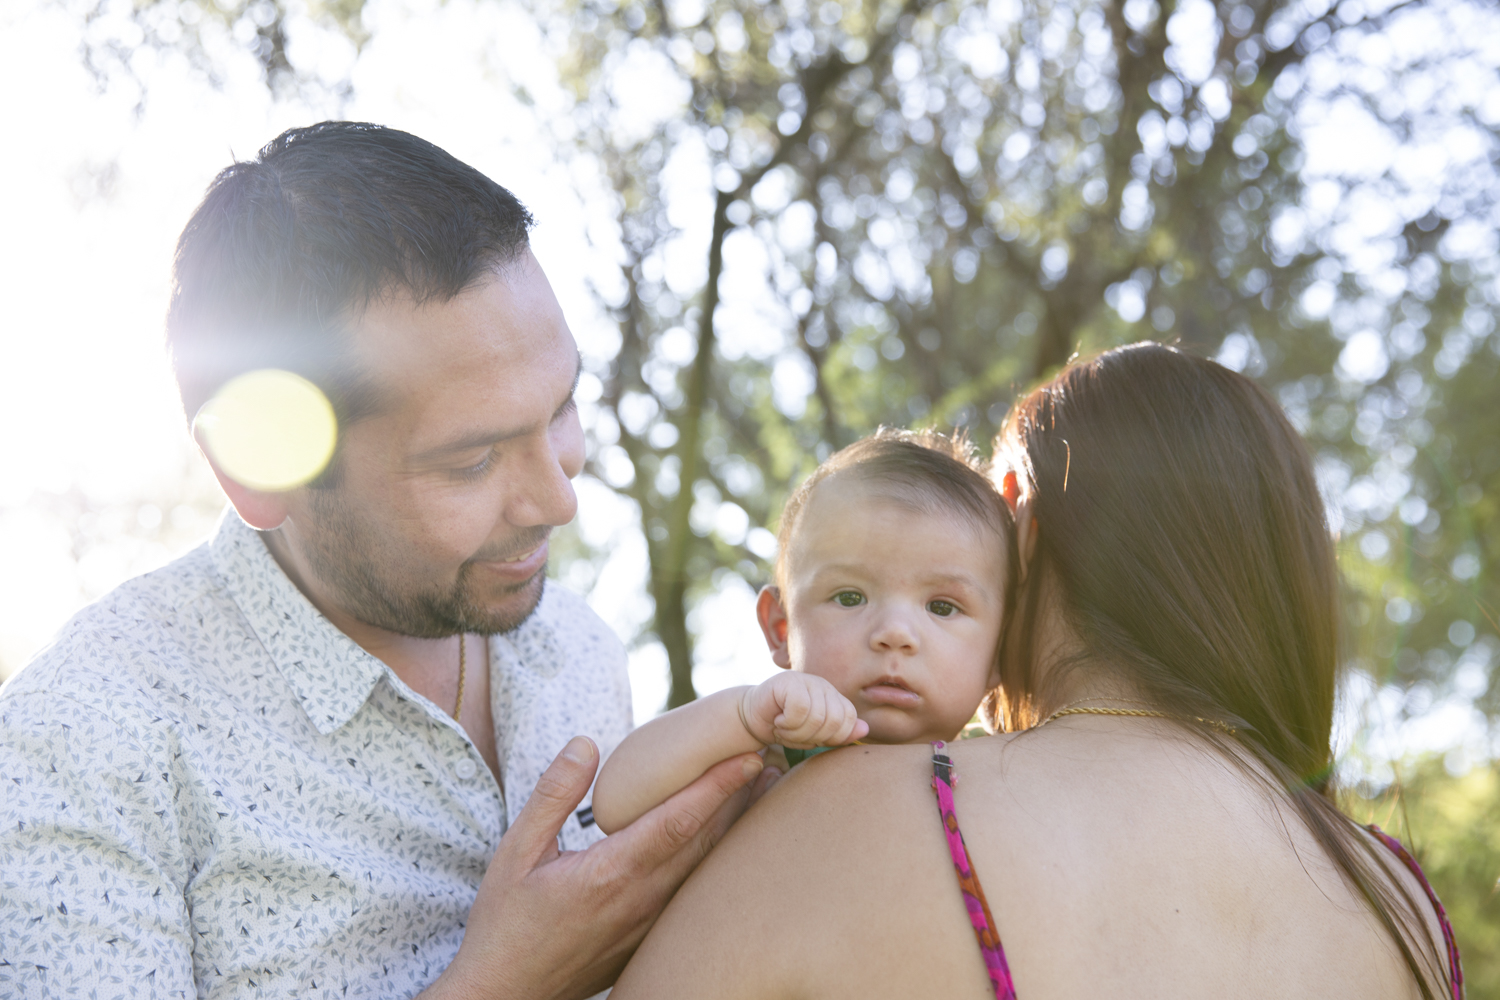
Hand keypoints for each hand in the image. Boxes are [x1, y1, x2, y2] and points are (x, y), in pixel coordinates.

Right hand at [422, 736, 762, 999]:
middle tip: (775, 758)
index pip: (678, 821)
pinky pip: (692, 894)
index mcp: (611, 873)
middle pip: (706, 842)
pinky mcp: (649, 940)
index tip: (748, 755)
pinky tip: (725, 842)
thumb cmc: (506, 924)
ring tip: (764, 791)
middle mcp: (641, 900)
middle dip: (742, 798)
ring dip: (736, 828)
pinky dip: (714, 860)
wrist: (507, 995)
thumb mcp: (515, 852)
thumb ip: (553, 795)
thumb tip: (585, 743)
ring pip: (705, 869)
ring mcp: (650, 924)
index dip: (717, 786)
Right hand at [738, 673, 868, 749]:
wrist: (752, 717)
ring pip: (816, 717)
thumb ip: (840, 733)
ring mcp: (806, 680)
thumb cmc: (786, 727)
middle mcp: (823, 686)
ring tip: (785, 728)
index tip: (813, 738)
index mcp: (834, 697)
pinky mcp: (788, 681)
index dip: (832, 737)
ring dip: (797, 732)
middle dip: (813, 736)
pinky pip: (799, 709)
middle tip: (795, 734)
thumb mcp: (815, 736)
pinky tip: (779, 719)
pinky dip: (788, 723)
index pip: (849, 719)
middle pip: (834, 720)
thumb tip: (865, 729)